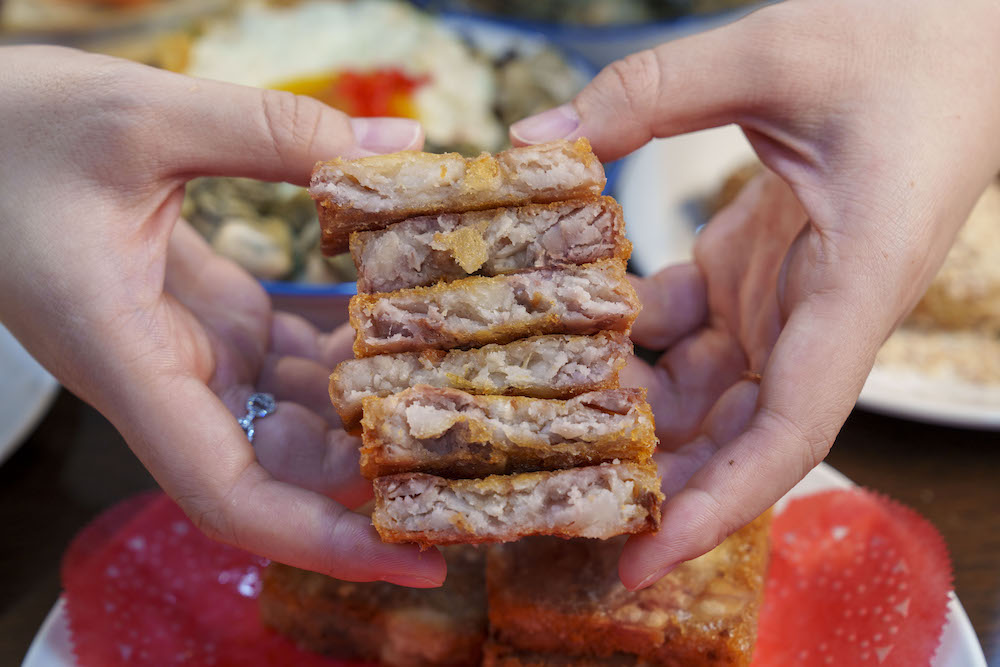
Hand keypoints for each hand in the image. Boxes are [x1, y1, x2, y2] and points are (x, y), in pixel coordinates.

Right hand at [0, 46, 445, 586]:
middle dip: (377, 477)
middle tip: (477, 457)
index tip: (416, 561)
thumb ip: (274, 132)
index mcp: (129, 361)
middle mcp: (164, 377)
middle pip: (283, 468)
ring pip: (296, 414)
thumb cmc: (8, 131)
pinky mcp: (207, 318)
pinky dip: (348, 349)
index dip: (327, 543)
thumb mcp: (142, 119)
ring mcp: (189, 351)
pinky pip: (291, 359)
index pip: (231, 495)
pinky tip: (403, 317)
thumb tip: (396, 142)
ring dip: (373, 408)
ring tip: (463, 385)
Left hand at [511, 0, 999, 587]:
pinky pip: (687, 329)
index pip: (790, 432)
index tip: (647, 556)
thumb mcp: (775, 52)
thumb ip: (654, 92)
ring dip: (629, 406)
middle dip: (656, 475)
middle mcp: (822, 315)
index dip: (718, 505)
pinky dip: (631, 338)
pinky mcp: (757, 270)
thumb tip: (539, 135)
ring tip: (542, 413)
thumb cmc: (910, 41)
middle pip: (735, 434)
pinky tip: (570, 324)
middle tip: (558, 494)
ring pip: (705, 390)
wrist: (961, 32)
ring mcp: (787, 298)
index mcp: (856, 286)